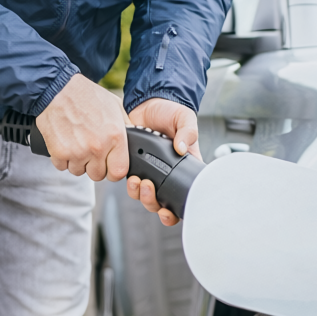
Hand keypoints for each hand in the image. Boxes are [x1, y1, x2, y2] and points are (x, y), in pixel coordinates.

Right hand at [36, 74, 130, 181]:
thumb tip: (133, 142)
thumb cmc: (86, 96)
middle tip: (90, 149)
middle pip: (98, 175)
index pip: (119, 171)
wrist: (58, 89)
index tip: (109, 164)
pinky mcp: (59, 152)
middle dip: (94, 165)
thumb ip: (126, 128)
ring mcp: (77, 152)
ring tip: (76, 142)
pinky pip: (62, 166)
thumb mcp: (115, 107)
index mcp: (115, 136)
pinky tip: (65, 142)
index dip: (113, 169)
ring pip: (79, 171)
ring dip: (77, 161)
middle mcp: (97, 147)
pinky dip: (62, 158)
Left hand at [126, 97, 201, 226]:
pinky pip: (131, 183)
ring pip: (144, 196)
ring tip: (137, 181)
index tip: (168, 212)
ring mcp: (150, 172)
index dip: (175, 211)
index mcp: (183, 167)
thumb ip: (188, 132)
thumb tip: (181, 148)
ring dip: (139, 195)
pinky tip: (129, 176)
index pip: (184, 195)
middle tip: (148, 188)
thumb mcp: (185, 118)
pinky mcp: (134, 166)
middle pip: (161, 203)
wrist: (148, 102)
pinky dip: (129, 185)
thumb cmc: (170, 111)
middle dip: (153, 202)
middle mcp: (167, 174)